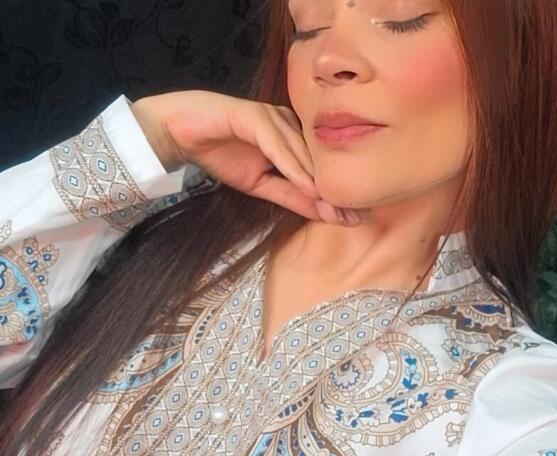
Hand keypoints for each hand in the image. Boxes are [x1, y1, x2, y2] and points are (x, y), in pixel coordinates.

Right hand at [130, 90, 362, 225]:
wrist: (181, 133)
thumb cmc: (221, 153)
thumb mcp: (259, 183)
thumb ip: (290, 194)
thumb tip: (322, 211)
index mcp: (294, 136)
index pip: (319, 167)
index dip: (336, 193)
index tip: (355, 219)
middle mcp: (290, 123)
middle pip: (317, 159)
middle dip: (334, 190)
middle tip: (355, 217)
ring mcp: (273, 117)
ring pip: (300, 151)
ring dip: (317, 180)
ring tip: (335, 207)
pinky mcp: (254, 115)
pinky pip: (276, 143)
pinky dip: (291, 165)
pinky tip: (306, 185)